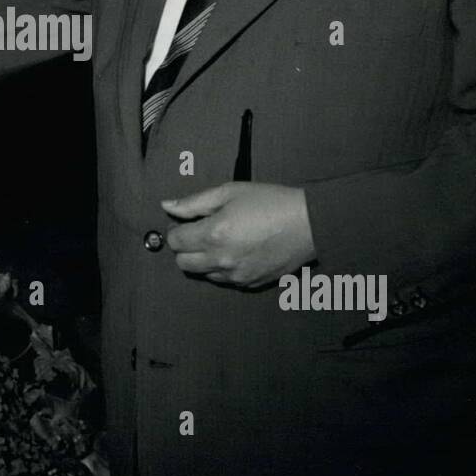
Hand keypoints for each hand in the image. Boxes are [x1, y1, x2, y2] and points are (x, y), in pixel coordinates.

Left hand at [162, 182, 315, 288]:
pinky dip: (223, 268)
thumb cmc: (270, 202)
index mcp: (213, 235)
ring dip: (203, 260)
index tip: (187, 223)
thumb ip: (194, 202)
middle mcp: (221, 260)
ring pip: (202, 274)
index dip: (177, 230)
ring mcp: (236, 275)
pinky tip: (238, 251)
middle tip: (200, 232)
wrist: (309, 223)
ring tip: (222, 241)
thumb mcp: (230, 192)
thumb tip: (166, 206)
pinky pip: (224, 280)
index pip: (174, 242)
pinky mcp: (250, 283)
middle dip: (186, 248)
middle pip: (183, 263)